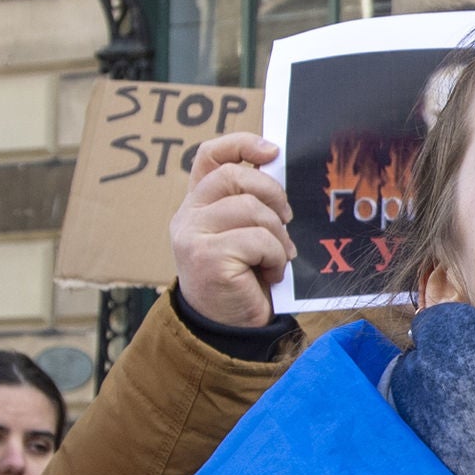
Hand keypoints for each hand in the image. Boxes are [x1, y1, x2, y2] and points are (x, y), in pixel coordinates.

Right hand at [171, 132, 292, 327]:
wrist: (230, 330)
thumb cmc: (244, 280)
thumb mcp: (245, 234)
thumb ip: (251, 204)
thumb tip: (279, 170)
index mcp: (197, 204)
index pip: (210, 156)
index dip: (241, 144)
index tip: (272, 152)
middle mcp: (187, 216)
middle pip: (234, 176)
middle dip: (272, 193)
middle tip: (286, 219)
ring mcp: (193, 236)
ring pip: (251, 209)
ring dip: (277, 236)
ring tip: (278, 258)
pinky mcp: (207, 257)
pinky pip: (258, 240)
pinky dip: (275, 257)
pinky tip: (271, 274)